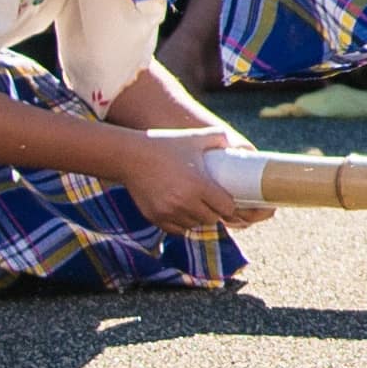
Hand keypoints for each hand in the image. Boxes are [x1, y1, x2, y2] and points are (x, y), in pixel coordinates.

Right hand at [119, 131, 264, 235]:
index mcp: (198, 185)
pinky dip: (181, 223)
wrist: (130, 156)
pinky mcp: (155, 218)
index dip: (229, 204)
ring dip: (198, 218)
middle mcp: (184, 202)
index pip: (225, 207)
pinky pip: (176, 229)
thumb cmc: (164, 145)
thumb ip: (217, 137)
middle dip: (214, 212)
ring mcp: (169, 212)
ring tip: (197, 206)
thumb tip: (236, 141)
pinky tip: (182, 211)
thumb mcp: (193, 138)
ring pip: (194, 225)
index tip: (226, 198)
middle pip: (211, 219)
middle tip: (212, 203)